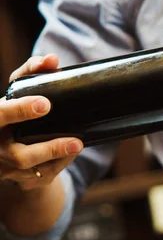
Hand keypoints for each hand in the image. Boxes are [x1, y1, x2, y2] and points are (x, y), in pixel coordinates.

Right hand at [0, 54, 82, 189]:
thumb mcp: (19, 92)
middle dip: (47, 146)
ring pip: (32, 167)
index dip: (20, 111)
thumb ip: (32, 71)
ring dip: (57, 155)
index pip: (0, 115)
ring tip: (78, 144)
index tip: (45, 104)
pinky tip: (73, 152)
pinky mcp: (24, 180)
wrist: (6, 148)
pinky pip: (44, 176)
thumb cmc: (14, 113)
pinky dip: (61, 164)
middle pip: (17, 153)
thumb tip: (52, 59)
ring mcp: (8, 167)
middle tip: (72, 136)